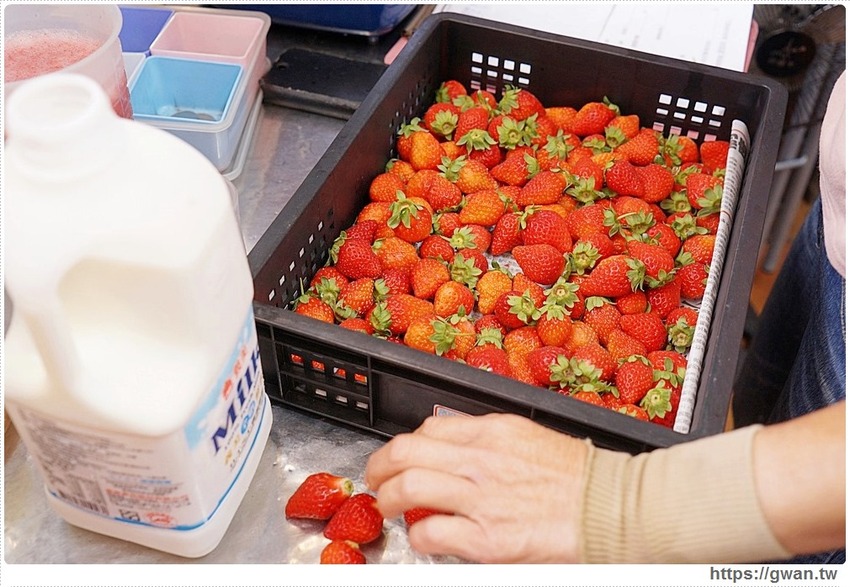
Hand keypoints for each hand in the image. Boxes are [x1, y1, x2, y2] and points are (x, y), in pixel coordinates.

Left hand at [365, 412, 589, 562]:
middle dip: (380, 466)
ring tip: (386, 506)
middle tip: (375, 479)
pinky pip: (432, 533)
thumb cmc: (579, 478)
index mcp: (493, 431)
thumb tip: (455, 447)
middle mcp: (482, 459)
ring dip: (387, 498)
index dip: (403, 444)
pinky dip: (419, 536)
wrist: (613, 508)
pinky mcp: (488, 540)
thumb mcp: (529, 437)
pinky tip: (425, 538)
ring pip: (408, 487)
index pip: (429, 428)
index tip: (399, 457)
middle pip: (406, 451)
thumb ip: (489, 440)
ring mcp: (483, 499)